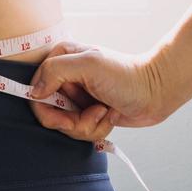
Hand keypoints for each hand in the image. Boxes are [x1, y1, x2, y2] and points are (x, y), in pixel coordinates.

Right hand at [25, 39, 170, 142]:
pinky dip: (97, 127)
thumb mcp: (88, 65)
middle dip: (72, 120)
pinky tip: (110, 115)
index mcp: (60, 60)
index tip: (66, 115)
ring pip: (66, 126)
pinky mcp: (88, 113)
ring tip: (105, 111)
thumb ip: (55, 71)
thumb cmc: (126, 75)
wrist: (156, 92)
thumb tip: (35, 92)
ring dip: (88, 124)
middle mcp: (65, 78)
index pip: (35, 91)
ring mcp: (77, 97)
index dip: (47, 108)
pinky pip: (81, 130)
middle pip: (49, 113)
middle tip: (93, 112)